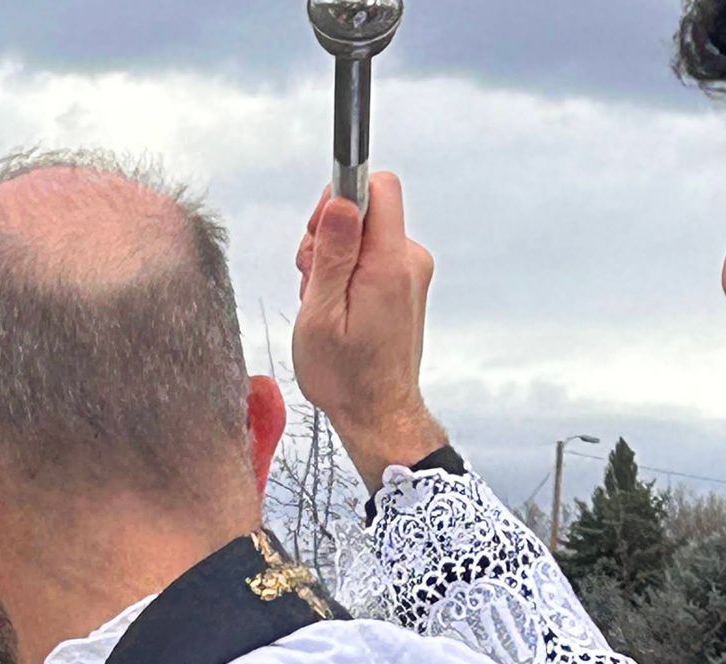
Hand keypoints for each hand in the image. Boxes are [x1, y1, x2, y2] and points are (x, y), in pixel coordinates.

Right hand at [294, 177, 444, 491]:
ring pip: (365, 236)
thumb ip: (332, 253)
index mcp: (389, 264)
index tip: (320, 232)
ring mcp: (411, 274)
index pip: (377, 186)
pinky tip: (341, 311)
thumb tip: (340, 201)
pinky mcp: (406, 286)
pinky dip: (349, 277)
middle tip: (314, 283)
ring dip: (336, 261)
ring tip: (326, 306)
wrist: (378, 415)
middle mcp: (409, 262)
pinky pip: (372, 259)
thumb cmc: (347, 378)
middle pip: (366, 210)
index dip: (340, 198)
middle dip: (329, 236)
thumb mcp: (321, 316)